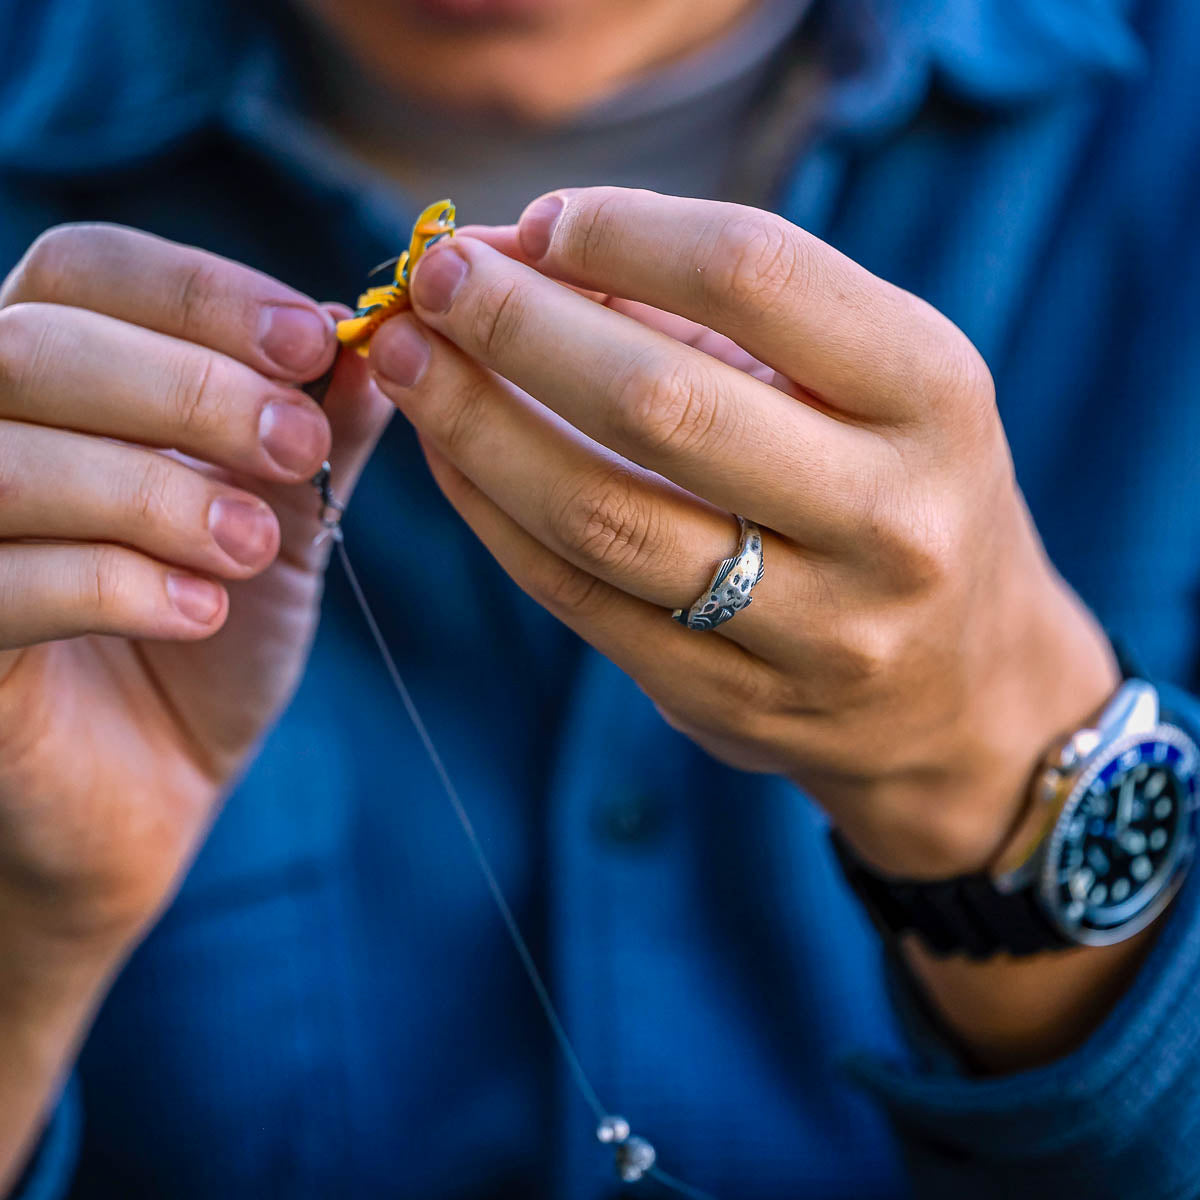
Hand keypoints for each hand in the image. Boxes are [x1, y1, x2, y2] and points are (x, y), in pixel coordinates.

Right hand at [0, 225, 389, 956]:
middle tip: (293, 447)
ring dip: (159, 493)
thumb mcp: (281, 518)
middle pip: (38, 345)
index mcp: (49, 379)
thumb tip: (380, 335)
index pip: (88, 270)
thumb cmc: (209, 636)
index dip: (202, 294)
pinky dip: (118, 586)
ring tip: (256, 545)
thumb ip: (317, 429)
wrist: (149, 785)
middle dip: (190, 389)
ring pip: (9, 461)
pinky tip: (202, 614)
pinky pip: (3, 584)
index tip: (316, 342)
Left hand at [368, 186, 1117, 879]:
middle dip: (517, 327)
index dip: (622, 232)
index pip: (754, 274)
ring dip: (476, 426)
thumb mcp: (864, 377)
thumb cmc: (894, 486)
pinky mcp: (733, 704)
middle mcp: (887, 518)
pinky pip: (580, 600)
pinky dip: (495, 515)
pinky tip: (450, 456)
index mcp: (932, 393)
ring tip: (407, 361)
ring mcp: (814, 630)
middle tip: (435, 280)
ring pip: (600, 518)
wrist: (961, 688)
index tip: (539, 223)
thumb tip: (525, 250)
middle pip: (658, 405)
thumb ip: (711, 311)